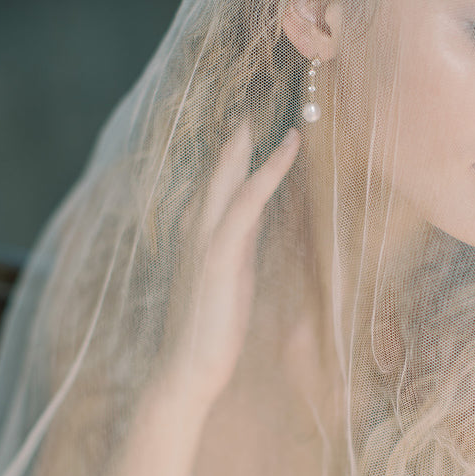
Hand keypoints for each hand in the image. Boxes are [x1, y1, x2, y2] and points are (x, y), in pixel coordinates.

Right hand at [169, 124, 300, 406]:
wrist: (187, 369)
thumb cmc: (211, 328)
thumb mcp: (232, 276)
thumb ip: (240, 243)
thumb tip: (257, 215)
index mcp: (198, 235)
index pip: (216, 185)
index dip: (234, 156)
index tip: (254, 129)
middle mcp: (195, 229)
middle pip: (217, 172)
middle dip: (236, 139)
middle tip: (256, 106)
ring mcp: (203, 240)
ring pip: (228, 179)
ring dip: (251, 147)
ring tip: (274, 119)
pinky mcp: (219, 255)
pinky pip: (246, 202)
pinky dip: (267, 172)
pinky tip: (287, 150)